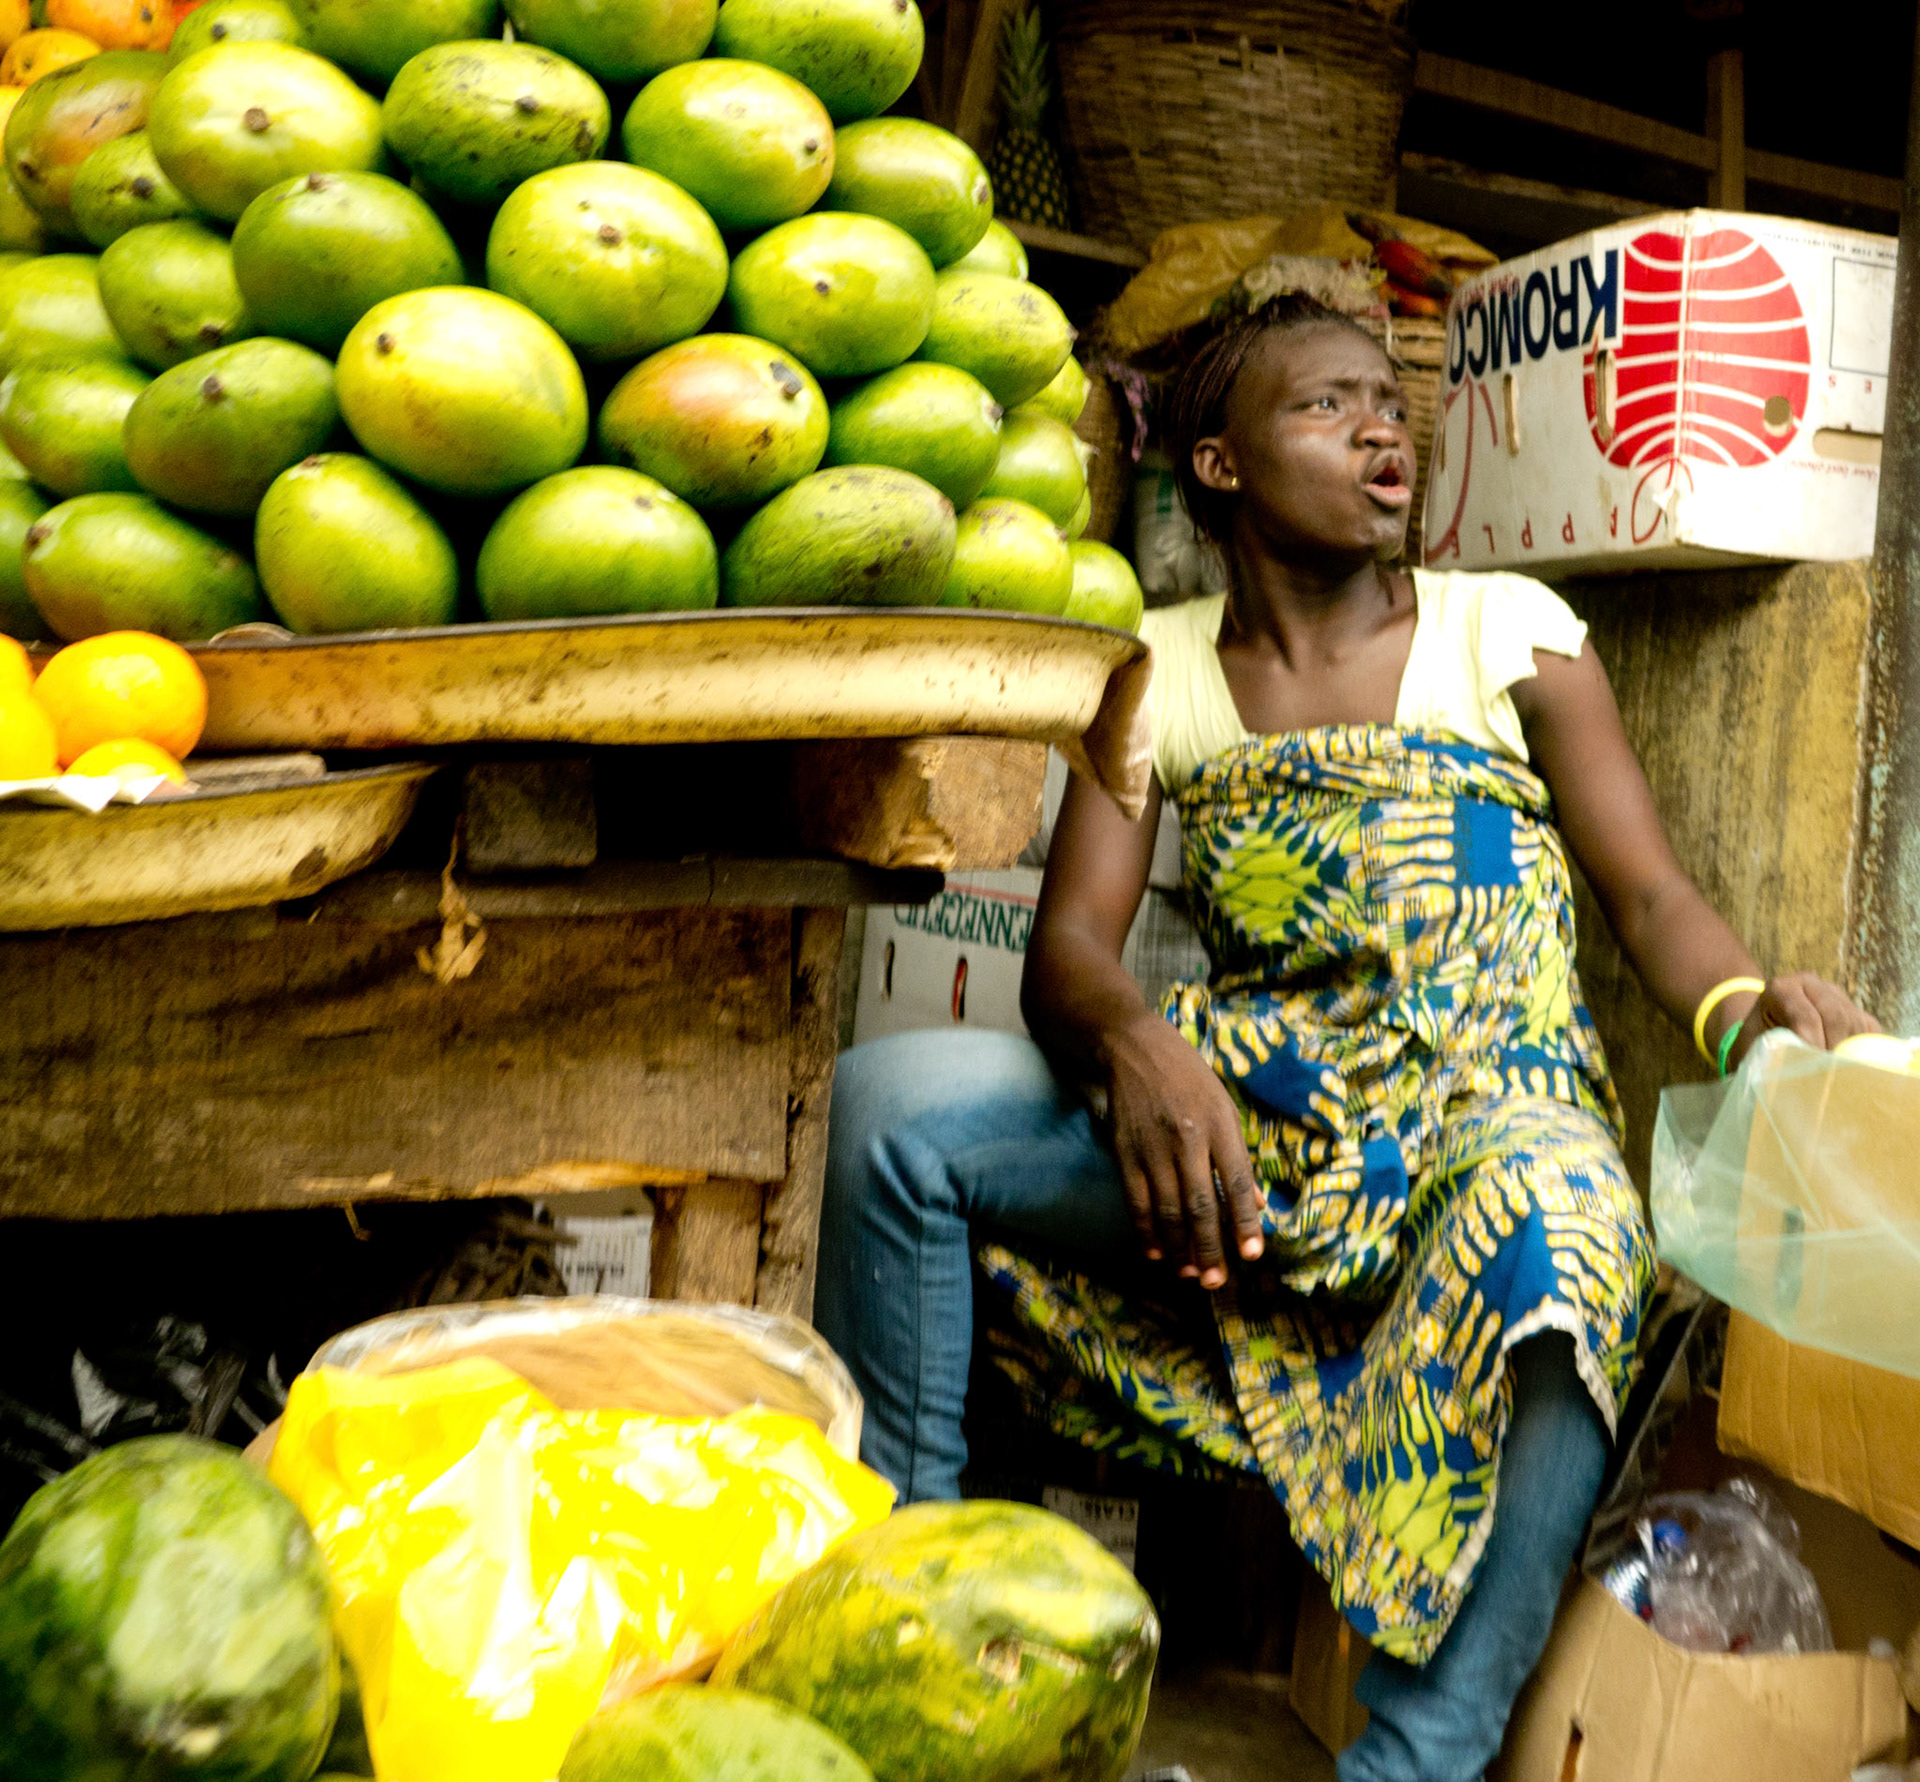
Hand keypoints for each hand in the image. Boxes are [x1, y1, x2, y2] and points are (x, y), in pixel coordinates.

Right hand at [1100, 1012, 1265, 1288]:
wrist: (1132, 1046)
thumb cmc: (1187, 1076)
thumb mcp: (1224, 1104)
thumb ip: (1239, 1155)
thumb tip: (1258, 1204)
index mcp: (1219, 1123)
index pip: (1237, 1180)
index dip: (1245, 1220)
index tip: (1253, 1254)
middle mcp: (1186, 1138)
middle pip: (1201, 1203)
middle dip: (1211, 1247)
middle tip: (1218, 1281)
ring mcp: (1151, 1147)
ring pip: (1167, 1210)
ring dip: (1180, 1248)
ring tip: (1191, 1275)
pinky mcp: (1124, 1152)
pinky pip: (1135, 1201)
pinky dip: (1146, 1231)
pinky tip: (1156, 1254)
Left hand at [1727, 972, 1879, 1068]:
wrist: (1764, 1031)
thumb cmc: (1755, 1042)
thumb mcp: (1754, 1046)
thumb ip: (1771, 1054)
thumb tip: (1794, 1076)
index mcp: (1781, 988)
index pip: (1805, 1018)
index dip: (1813, 1046)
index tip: (1815, 1073)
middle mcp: (1811, 984)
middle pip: (1836, 1015)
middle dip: (1836, 1049)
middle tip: (1834, 1078)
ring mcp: (1836, 994)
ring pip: (1855, 1022)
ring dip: (1852, 1052)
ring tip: (1843, 1078)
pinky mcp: (1854, 1009)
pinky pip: (1869, 1029)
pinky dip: (1865, 1050)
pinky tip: (1854, 1070)